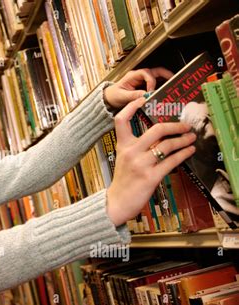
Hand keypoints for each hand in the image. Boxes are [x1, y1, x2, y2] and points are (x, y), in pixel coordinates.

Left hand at [103, 67, 173, 108]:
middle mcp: (139, 76)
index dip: (151, 81)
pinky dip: (162, 86)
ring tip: (173, 85)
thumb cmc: (114, 95)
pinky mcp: (144, 86)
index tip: (151, 91)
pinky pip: (155, 84)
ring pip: (157, 77)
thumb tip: (146, 95)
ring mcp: (142, 81)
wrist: (109, 98)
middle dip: (165, 75)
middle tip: (173, 81)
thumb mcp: (122, 96)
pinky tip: (166, 91)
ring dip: (165, 80)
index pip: (146, 73)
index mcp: (132, 76)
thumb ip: (134, 95)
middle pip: (155, 72)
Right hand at [106, 98, 196, 225]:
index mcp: (122, 146)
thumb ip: (137, 146)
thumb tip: (160, 135)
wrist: (117, 202)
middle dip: (175, 126)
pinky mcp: (151, 177)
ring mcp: (141, 164)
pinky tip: (189, 151)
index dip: (131, 107)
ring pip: (167, 145)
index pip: (121, 120)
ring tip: (191, 138)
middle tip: (185, 125)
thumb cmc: (123, 181)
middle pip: (156, 130)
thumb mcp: (125, 159)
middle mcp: (131, 152)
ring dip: (183, 140)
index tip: (144, 99)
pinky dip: (183, 154)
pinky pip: (172, 161)